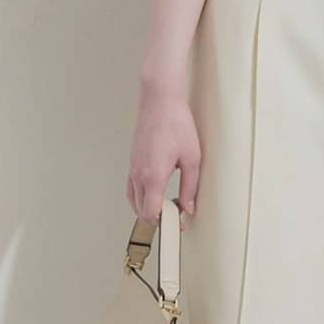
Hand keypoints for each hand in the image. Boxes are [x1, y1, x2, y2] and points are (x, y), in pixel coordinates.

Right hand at [128, 81, 200, 224]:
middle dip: (157, 219)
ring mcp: (133, 168)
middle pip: (141, 211)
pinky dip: (140, 197)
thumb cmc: (176, 123)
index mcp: (153, 176)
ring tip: (166, 207)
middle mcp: (139, 174)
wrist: (160, 101)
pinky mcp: (132, 161)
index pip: (151, 212)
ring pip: (133, 201)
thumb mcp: (192, 158)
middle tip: (176, 215)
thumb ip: (190, 187)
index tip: (177, 223)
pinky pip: (131, 188)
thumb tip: (189, 206)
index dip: (164, 223)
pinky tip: (154, 193)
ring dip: (147, 209)